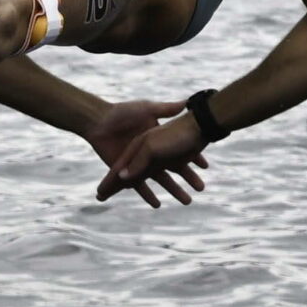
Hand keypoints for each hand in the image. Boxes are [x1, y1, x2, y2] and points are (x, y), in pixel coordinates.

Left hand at [95, 111, 211, 208]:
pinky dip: (147, 194)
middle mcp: (150, 152)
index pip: (177, 149)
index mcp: (157, 139)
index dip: (192, 158)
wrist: (101, 121)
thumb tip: (186, 103)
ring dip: (173, 190)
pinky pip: (139, 186)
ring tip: (188, 200)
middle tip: (201, 188)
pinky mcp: (127, 173)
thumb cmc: (124, 113)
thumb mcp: (147, 108)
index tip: (205, 166)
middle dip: (187, 178)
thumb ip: (165, 109)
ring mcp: (139, 163)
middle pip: (172, 168)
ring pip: (159, 179)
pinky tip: (157, 204)